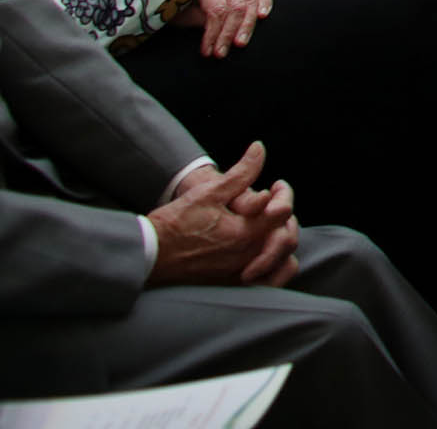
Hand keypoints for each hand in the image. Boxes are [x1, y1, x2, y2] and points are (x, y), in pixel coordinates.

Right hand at [148, 143, 299, 287]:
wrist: (149, 254)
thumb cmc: (176, 222)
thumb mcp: (209, 192)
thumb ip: (241, 172)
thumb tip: (260, 148)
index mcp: (244, 234)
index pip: (282, 213)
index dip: (284, 193)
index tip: (275, 185)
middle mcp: (246, 258)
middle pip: (287, 238)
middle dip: (287, 217)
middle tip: (275, 204)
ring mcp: (240, 276)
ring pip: (282, 262)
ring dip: (283, 241)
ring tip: (272, 226)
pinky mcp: (232, 286)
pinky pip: (268, 282)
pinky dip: (276, 267)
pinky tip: (267, 251)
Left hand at [172, 0, 271, 57]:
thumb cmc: (189, 7)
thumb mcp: (186, 13)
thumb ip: (198, 18)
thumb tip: (209, 31)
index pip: (217, 9)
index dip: (213, 32)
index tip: (208, 51)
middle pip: (236, 7)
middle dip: (228, 33)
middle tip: (221, 53)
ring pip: (250, 3)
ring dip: (246, 26)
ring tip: (240, 44)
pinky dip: (265, 2)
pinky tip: (262, 16)